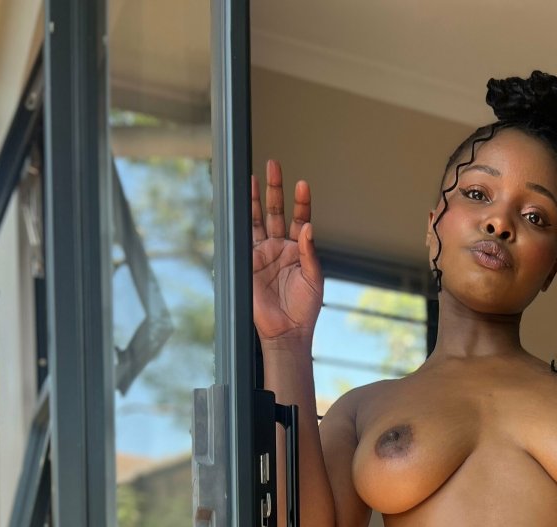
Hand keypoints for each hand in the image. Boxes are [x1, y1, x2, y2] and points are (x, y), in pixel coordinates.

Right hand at [251, 159, 323, 342]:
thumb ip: (310, 252)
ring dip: (256, 198)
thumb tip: (308, 227)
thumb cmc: (304, 310)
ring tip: (254, 176)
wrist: (286, 332)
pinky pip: (244, 238)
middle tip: (274, 164)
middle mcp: (279, 248)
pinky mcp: (248, 263)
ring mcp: (262, 254)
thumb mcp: (314, 279)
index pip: (300, 219)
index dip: (301, 202)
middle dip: (274, 189)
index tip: (302, 184)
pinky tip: (242, 204)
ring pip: (257, 219)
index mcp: (298, 250)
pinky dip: (242, 221)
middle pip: (275, 211)